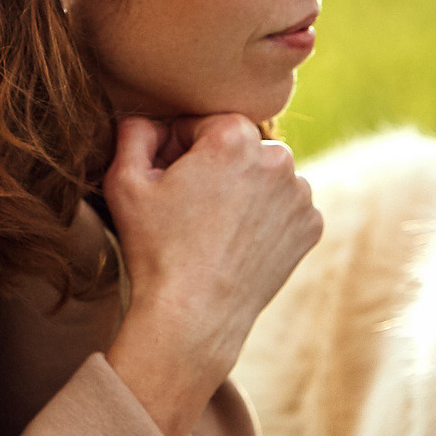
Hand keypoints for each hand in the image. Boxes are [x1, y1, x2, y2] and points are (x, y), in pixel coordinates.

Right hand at [101, 113, 320, 435]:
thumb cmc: (155, 248)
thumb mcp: (124, 181)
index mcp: (235, 137)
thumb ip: (135, 132)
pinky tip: (238, 242)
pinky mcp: (311, 226)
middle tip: (189, 206)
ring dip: (244, 189)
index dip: (178, 150)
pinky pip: (285, 207)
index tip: (168, 180)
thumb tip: (151, 120)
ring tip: (214, 227)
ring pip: (265, 176)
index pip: (202, 124)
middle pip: (238, 147)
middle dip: (215, 166)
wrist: (194, 315)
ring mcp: (301, 194)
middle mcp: (278, 157)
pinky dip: (266, 218)